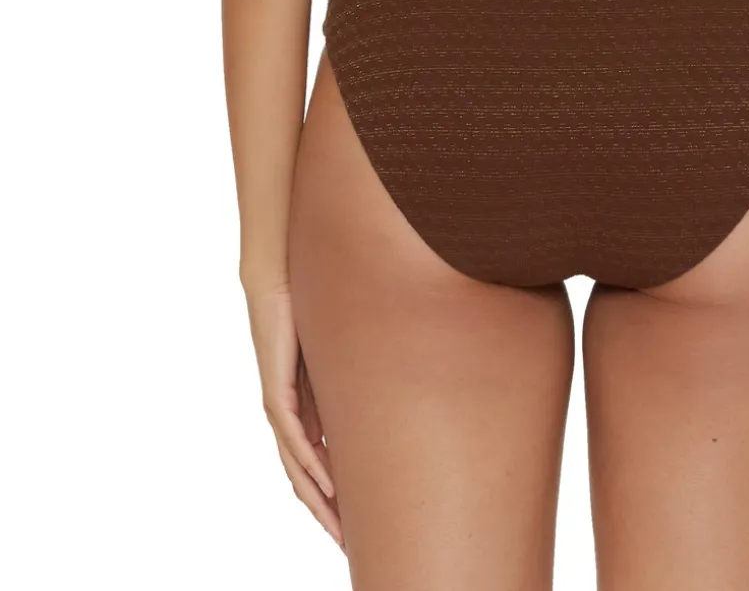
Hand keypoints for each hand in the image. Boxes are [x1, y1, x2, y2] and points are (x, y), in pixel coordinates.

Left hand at [245, 281, 344, 551]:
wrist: (279, 278)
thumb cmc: (312, 307)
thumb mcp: (343, 354)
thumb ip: (358, 378)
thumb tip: (396, 393)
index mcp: (304, 410)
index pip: (319, 467)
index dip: (336, 499)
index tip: (357, 525)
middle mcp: (288, 417)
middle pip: (306, 480)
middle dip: (328, 516)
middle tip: (350, 547)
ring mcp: (280, 408)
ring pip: (298, 470)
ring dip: (319, 504)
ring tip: (340, 532)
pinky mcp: (276, 394)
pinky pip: (295, 441)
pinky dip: (311, 467)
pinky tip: (327, 487)